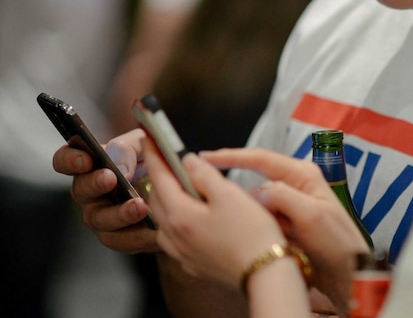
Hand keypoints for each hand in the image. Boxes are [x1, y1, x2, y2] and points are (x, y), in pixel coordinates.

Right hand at [52, 128, 156, 252]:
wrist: (173, 192)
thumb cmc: (151, 162)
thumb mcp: (143, 145)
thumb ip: (128, 149)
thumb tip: (121, 170)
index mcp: (90, 165)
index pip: (65, 160)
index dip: (69, 159)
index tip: (86, 159)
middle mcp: (89, 192)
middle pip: (81, 190)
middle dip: (95, 184)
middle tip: (111, 178)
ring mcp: (101, 217)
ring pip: (101, 219)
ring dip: (120, 213)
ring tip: (141, 206)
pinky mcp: (118, 237)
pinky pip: (122, 240)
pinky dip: (139, 234)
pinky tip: (154, 226)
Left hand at [144, 139, 286, 287]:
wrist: (264, 275)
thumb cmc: (252, 235)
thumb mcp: (230, 195)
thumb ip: (205, 175)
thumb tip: (188, 160)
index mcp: (180, 214)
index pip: (159, 177)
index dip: (154, 154)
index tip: (149, 137)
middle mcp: (174, 235)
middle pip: (156, 198)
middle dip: (159, 175)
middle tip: (165, 157)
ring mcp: (182, 252)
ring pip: (163, 219)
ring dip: (165, 199)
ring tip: (178, 185)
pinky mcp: (193, 263)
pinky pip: (173, 237)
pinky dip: (175, 220)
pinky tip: (188, 217)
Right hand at [201, 148, 369, 312]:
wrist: (348, 272)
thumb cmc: (337, 242)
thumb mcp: (312, 215)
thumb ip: (283, 197)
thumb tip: (257, 192)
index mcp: (303, 174)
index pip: (261, 158)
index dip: (231, 156)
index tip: (206, 157)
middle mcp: (296, 185)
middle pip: (256, 184)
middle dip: (245, 200)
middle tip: (237, 214)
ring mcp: (291, 205)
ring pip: (258, 206)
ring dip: (257, 219)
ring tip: (271, 234)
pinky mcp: (287, 223)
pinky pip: (264, 221)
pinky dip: (262, 229)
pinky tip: (268, 241)